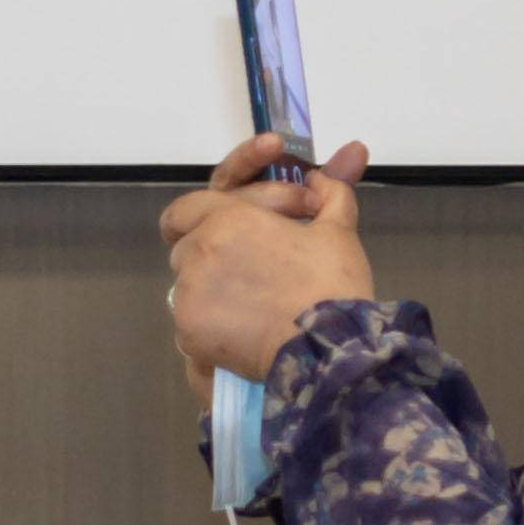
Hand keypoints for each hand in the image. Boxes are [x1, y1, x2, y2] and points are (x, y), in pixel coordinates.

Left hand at [162, 133, 374, 386]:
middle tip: (253, 266)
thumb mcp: (337, 229)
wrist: (327, 348)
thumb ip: (330, 193)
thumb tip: (322, 176)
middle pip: (186, 248)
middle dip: (213, 254)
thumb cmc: (332, 284)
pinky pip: (190, 323)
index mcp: (228, 219)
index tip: (225, 227)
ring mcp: (188, 294)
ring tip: (253, 301)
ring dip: (211, 289)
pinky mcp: (188, 331)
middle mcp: (198, 251)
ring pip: (187, 286)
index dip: (201, 215)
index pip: (186, 209)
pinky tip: (243, 328)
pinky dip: (211, 323)